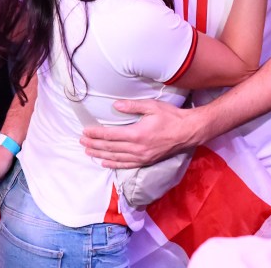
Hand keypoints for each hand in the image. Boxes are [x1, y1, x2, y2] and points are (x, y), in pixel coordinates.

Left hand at [80, 99, 198, 167]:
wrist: (188, 131)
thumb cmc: (171, 116)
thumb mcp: (152, 106)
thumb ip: (132, 106)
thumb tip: (115, 106)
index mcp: (137, 134)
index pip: (110, 135)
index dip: (96, 134)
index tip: (85, 131)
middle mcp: (137, 148)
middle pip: (110, 147)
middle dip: (94, 144)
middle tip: (81, 141)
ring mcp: (142, 157)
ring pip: (116, 157)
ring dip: (100, 154)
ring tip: (88, 151)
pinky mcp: (146, 161)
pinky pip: (126, 164)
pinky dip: (113, 164)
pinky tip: (104, 162)